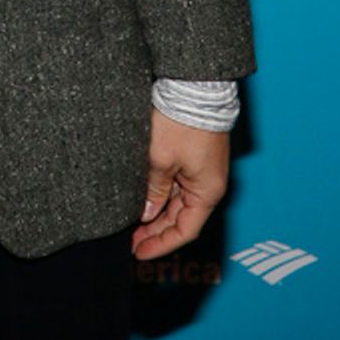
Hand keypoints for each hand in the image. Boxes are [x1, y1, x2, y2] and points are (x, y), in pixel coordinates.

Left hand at [130, 108, 229, 258]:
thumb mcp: (161, 160)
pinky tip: (143, 195)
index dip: (162, 244)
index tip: (139, 252)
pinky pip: (178, 183)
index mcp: (207, 191)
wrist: (195, 87)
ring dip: (158, 211)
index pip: (185, 230)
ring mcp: (202, 170)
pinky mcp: (195, 156)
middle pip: (181, 217)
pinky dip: (162, 193)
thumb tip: (147, 213)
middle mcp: (208, 184)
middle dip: (156, 230)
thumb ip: (154, 189)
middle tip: (131, 240)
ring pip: (178, 201)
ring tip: (133, 221)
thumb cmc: (182, 122)